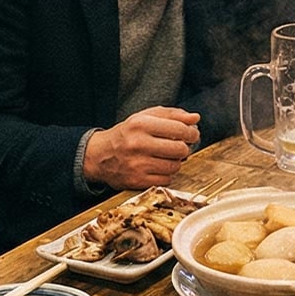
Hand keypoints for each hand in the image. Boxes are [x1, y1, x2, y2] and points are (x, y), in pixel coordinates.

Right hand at [84, 106, 200, 190]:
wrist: (100, 156)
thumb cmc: (126, 134)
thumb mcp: (145, 117)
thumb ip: (172, 115)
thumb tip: (195, 118)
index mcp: (141, 124)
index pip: (179, 128)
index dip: (191, 132)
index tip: (192, 134)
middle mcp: (138, 144)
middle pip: (180, 149)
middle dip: (185, 147)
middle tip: (181, 145)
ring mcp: (137, 164)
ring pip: (175, 165)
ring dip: (176, 161)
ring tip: (167, 156)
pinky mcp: (137, 181)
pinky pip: (167, 179)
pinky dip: (167, 174)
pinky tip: (159, 167)